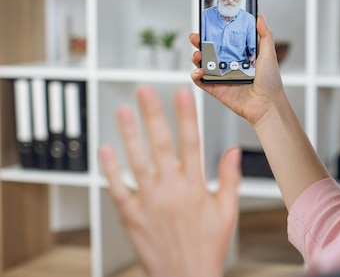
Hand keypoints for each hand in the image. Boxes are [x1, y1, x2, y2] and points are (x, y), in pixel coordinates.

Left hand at [99, 85, 239, 276]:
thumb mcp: (228, 212)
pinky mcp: (132, 216)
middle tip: (144, 91)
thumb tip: (233, 151)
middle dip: (152, 114)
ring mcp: (150, 202)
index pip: (191, 142)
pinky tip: (106, 150)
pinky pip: (118, 189)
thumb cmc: (208, 247)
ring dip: (129, 134)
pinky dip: (111, 169)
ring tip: (123, 111)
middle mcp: (171, 189)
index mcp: (196, 186)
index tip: (181, 93)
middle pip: (161, 144)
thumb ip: (230, 179)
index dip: (186, 115)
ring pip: (137, 161)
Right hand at [190, 14, 284, 126]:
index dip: (215, 32)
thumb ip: (264, 34)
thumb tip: (260, 17)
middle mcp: (230, 65)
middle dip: (200, 42)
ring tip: (198, 54)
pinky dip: (196, 75)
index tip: (208, 25)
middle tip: (196, 37)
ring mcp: (222, 77)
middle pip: (210, 50)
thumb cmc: (271, 82)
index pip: (224, 40)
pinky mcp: (216, 89)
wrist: (267, 104)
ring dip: (196, 57)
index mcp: (241, 55)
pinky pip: (201, 81)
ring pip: (203, 64)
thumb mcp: (269, 53)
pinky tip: (199, 71)